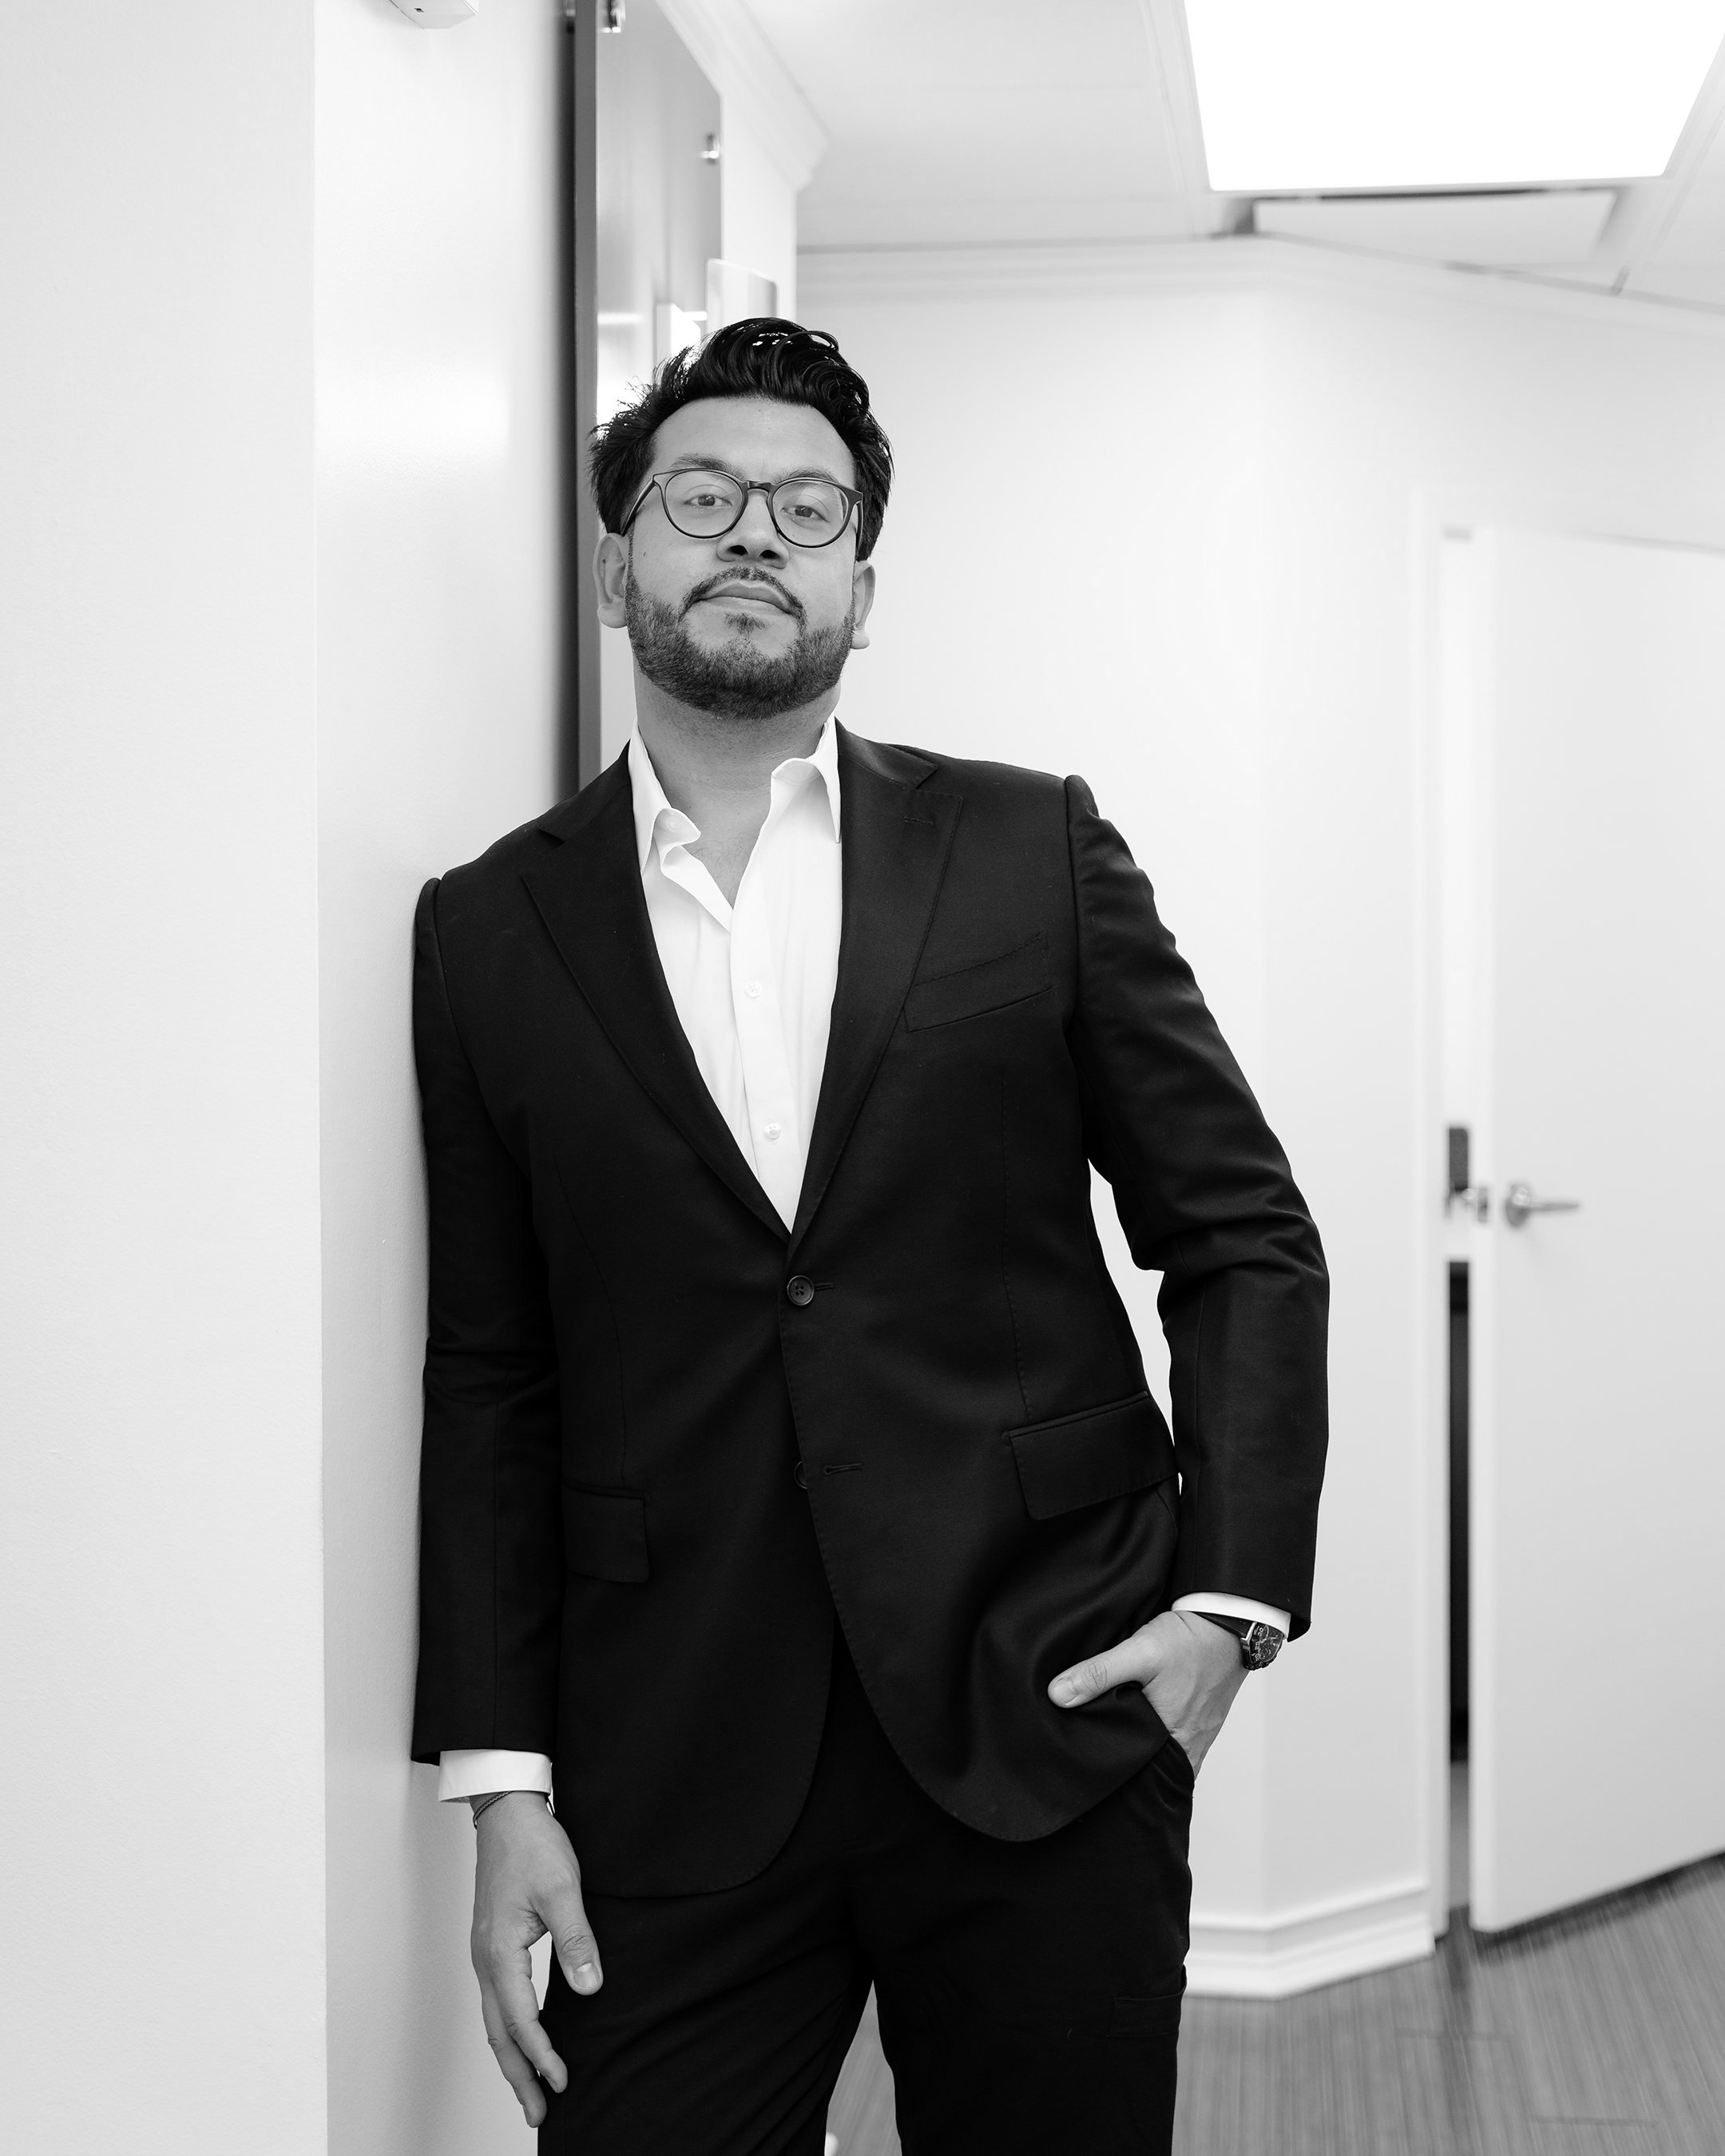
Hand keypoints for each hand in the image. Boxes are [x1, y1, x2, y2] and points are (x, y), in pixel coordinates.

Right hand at [470, 1794, 602, 2127]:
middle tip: (537, 2113)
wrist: (507, 1811)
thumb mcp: (562, 1889)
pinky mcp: (493, 1944)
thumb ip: (576, 1941)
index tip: (563, 2081)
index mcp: (499, 1952)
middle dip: (518, 2075)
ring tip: (531, 2089)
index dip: (542, 2054)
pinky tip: (526, 2037)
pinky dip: (510, 2029)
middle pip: (499, 2032)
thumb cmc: (532, 1844)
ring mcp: (485, 1953)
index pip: (521, 2019)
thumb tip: (588, 1988)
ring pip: (495, 2019)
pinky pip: (498, 2000)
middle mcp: (485, 1959)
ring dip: (512, 2057)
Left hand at [1048, 1609, 1246, 1773]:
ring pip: (1163, 1756)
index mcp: (1175, 1741)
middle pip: (1150, 1768)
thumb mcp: (1139, 1652)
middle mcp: (1190, 1747)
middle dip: (1124, 1766)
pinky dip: (1158, 1740)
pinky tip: (1140, 1727)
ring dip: (1141, 1751)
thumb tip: (1058, 1696)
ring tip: (1112, 1744)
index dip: (1111, 1773)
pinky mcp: (1202, 1722)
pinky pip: (1176, 1742)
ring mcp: (1199, 1737)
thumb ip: (1098, 1673)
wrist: (1230, 1624)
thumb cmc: (1190, 1641)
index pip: (1136, 1774)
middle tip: (1092, 1759)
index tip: (1085, 1768)